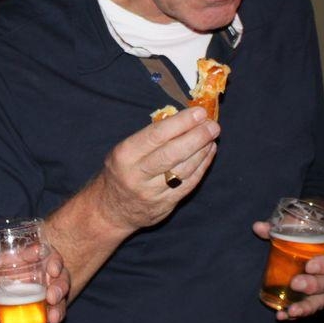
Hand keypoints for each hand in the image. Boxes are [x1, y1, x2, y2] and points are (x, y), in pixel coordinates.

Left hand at [0, 250, 69, 322]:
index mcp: (14, 264)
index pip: (41, 256)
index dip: (52, 260)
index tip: (51, 269)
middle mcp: (24, 282)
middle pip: (54, 280)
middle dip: (60, 287)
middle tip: (53, 299)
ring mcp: (24, 304)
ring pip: (52, 306)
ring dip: (57, 312)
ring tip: (52, 321)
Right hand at [93, 107, 218, 234]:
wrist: (110, 209)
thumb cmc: (121, 170)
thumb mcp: (125, 149)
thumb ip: (150, 136)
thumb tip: (184, 119)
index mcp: (126, 154)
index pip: (157, 135)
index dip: (181, 122)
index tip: (199, 112)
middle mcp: (138, 174)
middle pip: (173, 153)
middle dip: (197, 137)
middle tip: (213, 125)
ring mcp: (152, 192)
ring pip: (184, 169)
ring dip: (202, 151)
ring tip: (212, 136)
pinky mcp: (165, 205)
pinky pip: (188, 184)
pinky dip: (202, 166)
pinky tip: (208, 153)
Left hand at [252, 223, 323, 321]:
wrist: (309, 240)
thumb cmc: (306, 232)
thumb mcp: (296, 225)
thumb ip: (279, 226)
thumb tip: (258, 227)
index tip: (309, 266)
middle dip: (313, 285)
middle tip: (295, 284)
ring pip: (321, 300)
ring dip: (306, 306)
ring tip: (291, 310)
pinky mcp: (315, 297)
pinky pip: (309, 308)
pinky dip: (297, 313)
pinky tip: (283, 315)